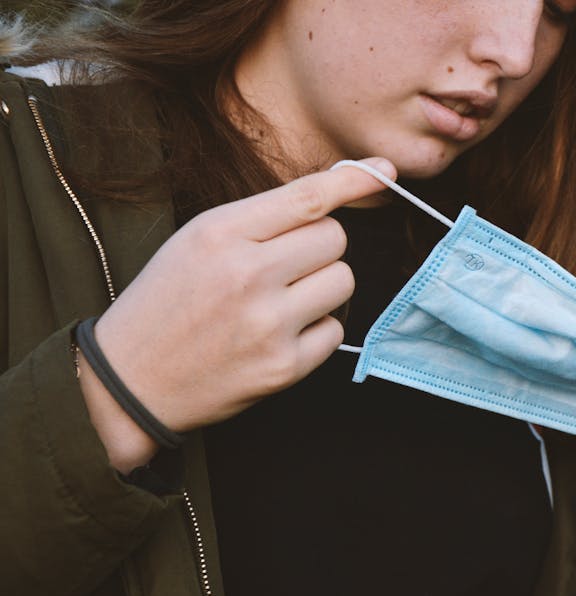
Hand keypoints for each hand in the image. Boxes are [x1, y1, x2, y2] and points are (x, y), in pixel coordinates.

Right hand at [83, 158, 395, 470]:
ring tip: (283, 300)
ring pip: (344, 281)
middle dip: (320, 248)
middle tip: (285, 266)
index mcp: (220, 234)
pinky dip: (317, 330)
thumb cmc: (167, 302)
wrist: (130, 382)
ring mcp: (268, 324)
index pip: (307, 198)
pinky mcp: (283, 367)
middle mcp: (248, 275)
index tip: (385, 173)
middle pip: (335, 239)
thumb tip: (331, 197)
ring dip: (324, 287)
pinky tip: (280, 335)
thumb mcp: (197, 241)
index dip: (353, 182)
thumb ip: (260, 219)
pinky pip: (336, 330)